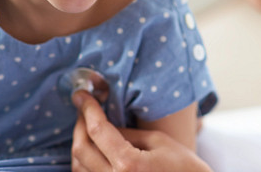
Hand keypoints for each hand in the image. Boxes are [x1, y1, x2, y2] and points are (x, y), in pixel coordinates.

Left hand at [71, 91, 211, 171]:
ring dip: (79, 143)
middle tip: (84, 108)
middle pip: (81, 149)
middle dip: (79, 125)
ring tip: (87, 126)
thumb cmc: (182, 167)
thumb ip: (126, 132)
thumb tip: (103, 123)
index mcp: (127, 164)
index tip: (81, 95)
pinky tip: (93, 149)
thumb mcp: (157, 141)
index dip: (87, 109)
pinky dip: (84, 161)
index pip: (97, 130)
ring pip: (78, 166)